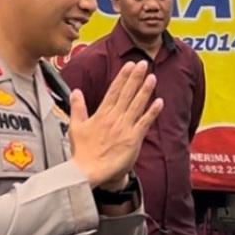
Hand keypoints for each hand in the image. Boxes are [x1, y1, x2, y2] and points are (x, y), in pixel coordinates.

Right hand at [69, 61, 161, 187]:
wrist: (88, 170)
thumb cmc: (83, 151)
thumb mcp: (76, 126)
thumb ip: (78, 107)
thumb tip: (76, 91)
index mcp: (101, 114)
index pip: (114, 91)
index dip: (123, 77)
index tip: (130, 65)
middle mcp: (114, 118)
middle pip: (126, 94)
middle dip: (136, 77)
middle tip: (144, 63)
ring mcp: (124, 127)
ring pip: (136, 105)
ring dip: (145, 90)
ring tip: (152, 77)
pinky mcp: (133, 139)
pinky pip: (144, 122)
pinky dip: (152, 112)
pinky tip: (159, 102)